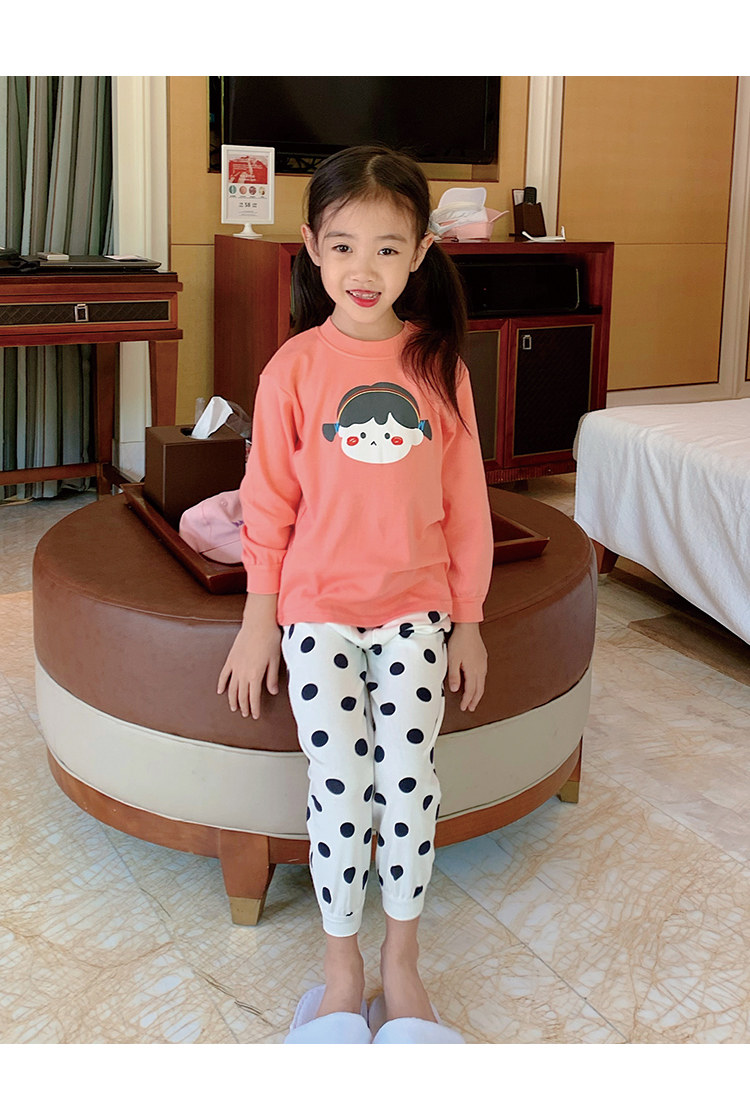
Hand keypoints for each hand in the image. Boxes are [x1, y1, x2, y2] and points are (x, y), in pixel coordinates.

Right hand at [217, 593, 280, 718]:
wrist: (258, 623)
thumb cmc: (269, 639)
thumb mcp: (275, 660)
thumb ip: (271, 678)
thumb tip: (272, 692)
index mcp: (255, 674)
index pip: (253, 697)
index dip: (254, 708)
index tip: (255, 715)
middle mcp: (243, 673)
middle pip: (241, 695)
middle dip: (243, 707)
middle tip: (245, 714)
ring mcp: (235, 666)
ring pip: (232, 688)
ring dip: (232, 699)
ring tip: (234, 708)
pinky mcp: (230, 658)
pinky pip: (224, 675)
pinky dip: (222, 684)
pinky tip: (221, 691)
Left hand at [447, 622, 486, 712]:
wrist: (468, 627)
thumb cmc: (460, 641)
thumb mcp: (452, 659)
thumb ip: (454, 676)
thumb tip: (455, 689)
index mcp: (473, 671)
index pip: (471, 691)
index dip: (467, 701)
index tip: (464, 708)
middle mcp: (481, 668)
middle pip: (479, 689)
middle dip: (475, 700)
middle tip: (470, 708)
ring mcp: (483, 663)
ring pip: (482, 682)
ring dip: (478, 692)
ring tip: (474, 698)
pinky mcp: (483, 658)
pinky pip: (483, 675)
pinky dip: (480, 683)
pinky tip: (476, 682)